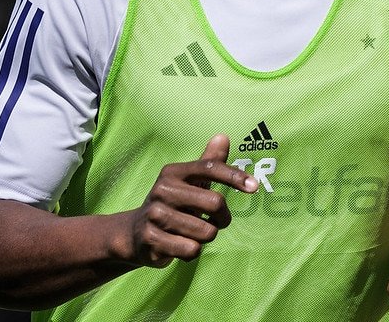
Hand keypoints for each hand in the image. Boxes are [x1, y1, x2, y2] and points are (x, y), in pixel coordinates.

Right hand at [119, 134, 256, 267]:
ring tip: (192, 233)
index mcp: (173, 173)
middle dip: (223, 218)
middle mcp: (162, 191)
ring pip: (206, 231)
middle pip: (215, 203)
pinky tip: (180, 245)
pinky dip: (193, 251)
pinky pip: (191, 250)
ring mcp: (155, 215)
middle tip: (216, 221)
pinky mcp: (151, 240)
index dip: (234, 176)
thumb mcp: (189, 181)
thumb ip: (209, 161)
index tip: (254, 187)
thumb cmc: (173, 203)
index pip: (210, 168)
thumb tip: (223, 136)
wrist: (134, 233)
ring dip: (206, 236)